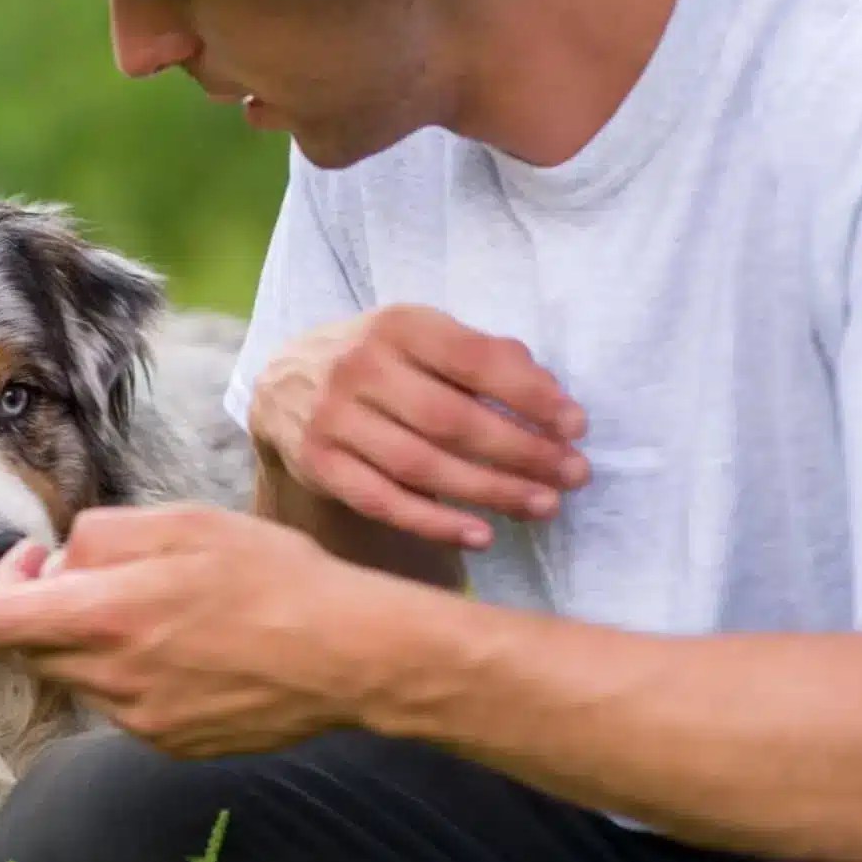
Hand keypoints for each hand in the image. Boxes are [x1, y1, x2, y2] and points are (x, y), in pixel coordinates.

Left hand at [0, 505, 381, 757]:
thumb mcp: (187, 523)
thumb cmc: (274, 576)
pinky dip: (133, 676)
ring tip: (158, 613)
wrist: (347, 654)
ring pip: (79, 678)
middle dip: (48, 610)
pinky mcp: (171, 743)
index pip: (0, 619)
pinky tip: (189, 651)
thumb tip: (62, 558)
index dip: (4, 583)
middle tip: (100, 579)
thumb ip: (106, 535)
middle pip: (33, 651)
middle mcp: (114, 678)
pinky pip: (123, 707)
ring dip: (93, 643)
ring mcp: (141, 720)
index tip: (39, 560)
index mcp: (109, 616)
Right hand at [248, 304, 589, 548]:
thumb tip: (549, 395)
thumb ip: (486, 357)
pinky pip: (383, 501)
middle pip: (452, 420)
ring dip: (490, 491)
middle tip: (573, 474)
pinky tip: (480, 535)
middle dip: (521, 451)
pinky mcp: (319, 465)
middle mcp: (360, 368)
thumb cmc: (381, 363)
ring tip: (544, 506)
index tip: (576, 426)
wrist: (285, 384)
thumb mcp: (425, 340)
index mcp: (398, 326)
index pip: (473, 359)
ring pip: (421, 465)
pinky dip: (435, 522)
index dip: (529, 395)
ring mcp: (334, 419)